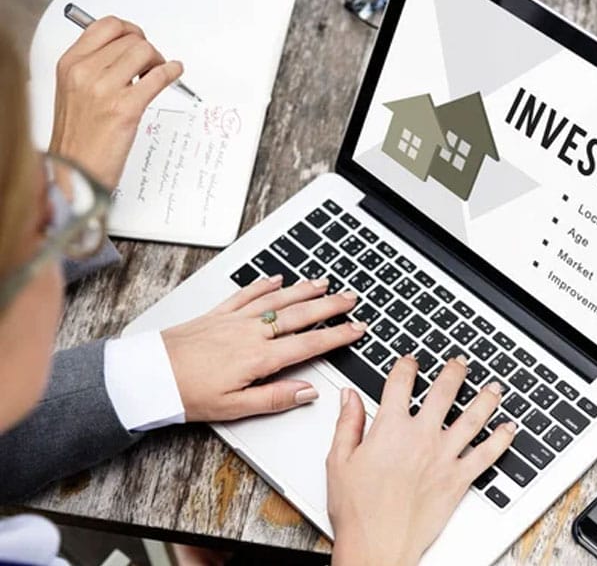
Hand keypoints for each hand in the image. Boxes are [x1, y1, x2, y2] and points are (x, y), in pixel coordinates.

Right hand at [49, 16, 182, 188]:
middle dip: (148, 49)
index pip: (105, 26)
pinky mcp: (126, 108)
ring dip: (159, 60)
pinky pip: (157, 77)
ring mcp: (105, 90)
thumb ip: (93, 69)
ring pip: (145, 52)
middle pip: (130, 39)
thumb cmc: (78, 138)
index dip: (129, 30)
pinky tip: (175, 73)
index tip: (139, 39)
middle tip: (152, 65)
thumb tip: (124, 54)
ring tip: (158, 74)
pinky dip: (172, 72)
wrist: (75, 171)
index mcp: (70, 64)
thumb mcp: (73, 93)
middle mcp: (85, 72)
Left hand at [162, 276, 366, 421]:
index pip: (308, 344)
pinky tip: (276, 279)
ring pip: (276, 300)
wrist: (149, 374)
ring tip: (324, 283)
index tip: (357, 329)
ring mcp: (234, 320)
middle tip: (351, 298)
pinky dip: (264, 285)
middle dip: (329, 306)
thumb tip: (307, 392)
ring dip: (303, 290)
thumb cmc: (187, 393)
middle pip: (299, 315)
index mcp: (258, 358)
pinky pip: (246, 294)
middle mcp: (250, 333)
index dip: (337, 336)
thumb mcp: (234, 408)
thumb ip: (275, 398)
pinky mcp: (217, 314)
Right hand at [326, 356, 514, 565]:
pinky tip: (509, 429)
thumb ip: (347, 423)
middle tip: (460, 362)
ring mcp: (443, 457)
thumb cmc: (357, 509)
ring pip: (472, 418)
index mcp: (390, 428)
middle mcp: (421, 437)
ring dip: (485, 399)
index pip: (401, 383)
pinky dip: (501, 440)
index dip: (406, 365)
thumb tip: (348, 397)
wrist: (378, 544)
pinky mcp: (458, 479)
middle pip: (444, 392)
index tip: (410, 361)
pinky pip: (487, 455)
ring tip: (494, 387)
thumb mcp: (339, 460)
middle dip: (454, 372)